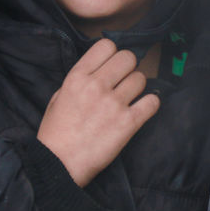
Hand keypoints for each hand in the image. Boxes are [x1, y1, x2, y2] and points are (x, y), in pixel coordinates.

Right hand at [37, 39, 159, 186]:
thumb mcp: (59, 97)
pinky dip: (150, 104)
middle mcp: (96, 86)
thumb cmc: (56, 133)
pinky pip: (153, 102)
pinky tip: (142, 109)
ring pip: (141, 78)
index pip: (106, 45)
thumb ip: (80, 80)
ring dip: (137, 87)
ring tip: (129, 99)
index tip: (111, 65)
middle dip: (128, 68)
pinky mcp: (128, 122)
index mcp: (77, 77)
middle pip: (128, 57)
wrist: (59, 164)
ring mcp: (114, 104)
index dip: (112, 54)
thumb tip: (101, 70)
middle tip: (122, 82)